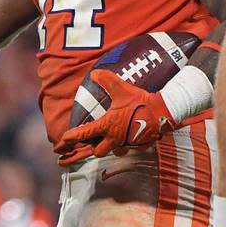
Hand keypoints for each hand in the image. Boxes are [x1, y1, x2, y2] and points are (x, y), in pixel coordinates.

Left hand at [54, 70, 176, 165]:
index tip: (62, 140)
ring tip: (108, 141)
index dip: (71, 138)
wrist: (163, 112)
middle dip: (92, 148)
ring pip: (113, 152)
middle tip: (89, 142)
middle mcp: (115, 138)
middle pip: (97, 151)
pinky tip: (127, 138)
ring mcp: (127, 144)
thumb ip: (106, 80)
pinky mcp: (139, 146)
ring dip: (109, 148)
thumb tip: (94, 74)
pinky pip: (129, 150)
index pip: (84, 134)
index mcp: (107, 126)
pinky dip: (125, 146)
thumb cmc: (140, 102)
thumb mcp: (121, 88)